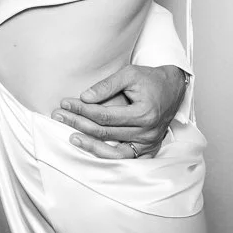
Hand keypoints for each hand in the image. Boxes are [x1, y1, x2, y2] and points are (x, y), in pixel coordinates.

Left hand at [53, 65, 187, 158]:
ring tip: (72, 137)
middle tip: (59, 116)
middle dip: (79, 124)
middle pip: (106, 133)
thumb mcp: (129, 74)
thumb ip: (107, 85)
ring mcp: (148, 144)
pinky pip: (125, 158)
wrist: (173, 89)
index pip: (104, 115)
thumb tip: (85, 97)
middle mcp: (147, 132)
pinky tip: (92, 150)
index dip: (82, 110)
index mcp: (143, 113)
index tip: (65, 103)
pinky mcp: (148, 150)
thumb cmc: (150, 79)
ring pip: (114, 151)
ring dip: (90, 145)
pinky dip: (108, 156)